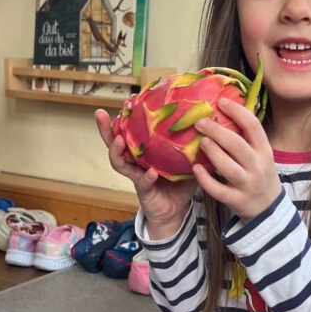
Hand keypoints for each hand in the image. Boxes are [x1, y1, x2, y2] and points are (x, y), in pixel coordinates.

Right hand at [94, 109, 196, 237]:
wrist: (177, 211)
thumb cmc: (179, 183)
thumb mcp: (187, 161)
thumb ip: (192, 145)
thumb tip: (210, 124)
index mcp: (145, 151)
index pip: (130, 130)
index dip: (125, 117)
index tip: (126, 100)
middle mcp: (136, 161)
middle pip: (115, 142)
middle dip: (106, 129)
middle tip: (100, 114)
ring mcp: (137, 175)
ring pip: (119, 162)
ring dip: (117, 150)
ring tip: (119, 140)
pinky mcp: (143, 190)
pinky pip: (141, 181)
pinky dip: (146, 177)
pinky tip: (150, 173)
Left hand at [192, 99, 280, 221]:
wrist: (268, 207)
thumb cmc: (259, 173)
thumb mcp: (261, 154)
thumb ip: (247, 137)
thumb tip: (225, 108)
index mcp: (265, 151)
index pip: (253, 126)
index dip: (237, 111)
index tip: (221, 101)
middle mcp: (258, 166)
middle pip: (237, 145)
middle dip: (217, 131)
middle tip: (200, 122)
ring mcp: (247, 184)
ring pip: (228, 167)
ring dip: (213, 152)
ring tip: (201, 142)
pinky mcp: (236, 200)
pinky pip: (218, 189)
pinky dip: (205, 179)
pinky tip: (195, 168)